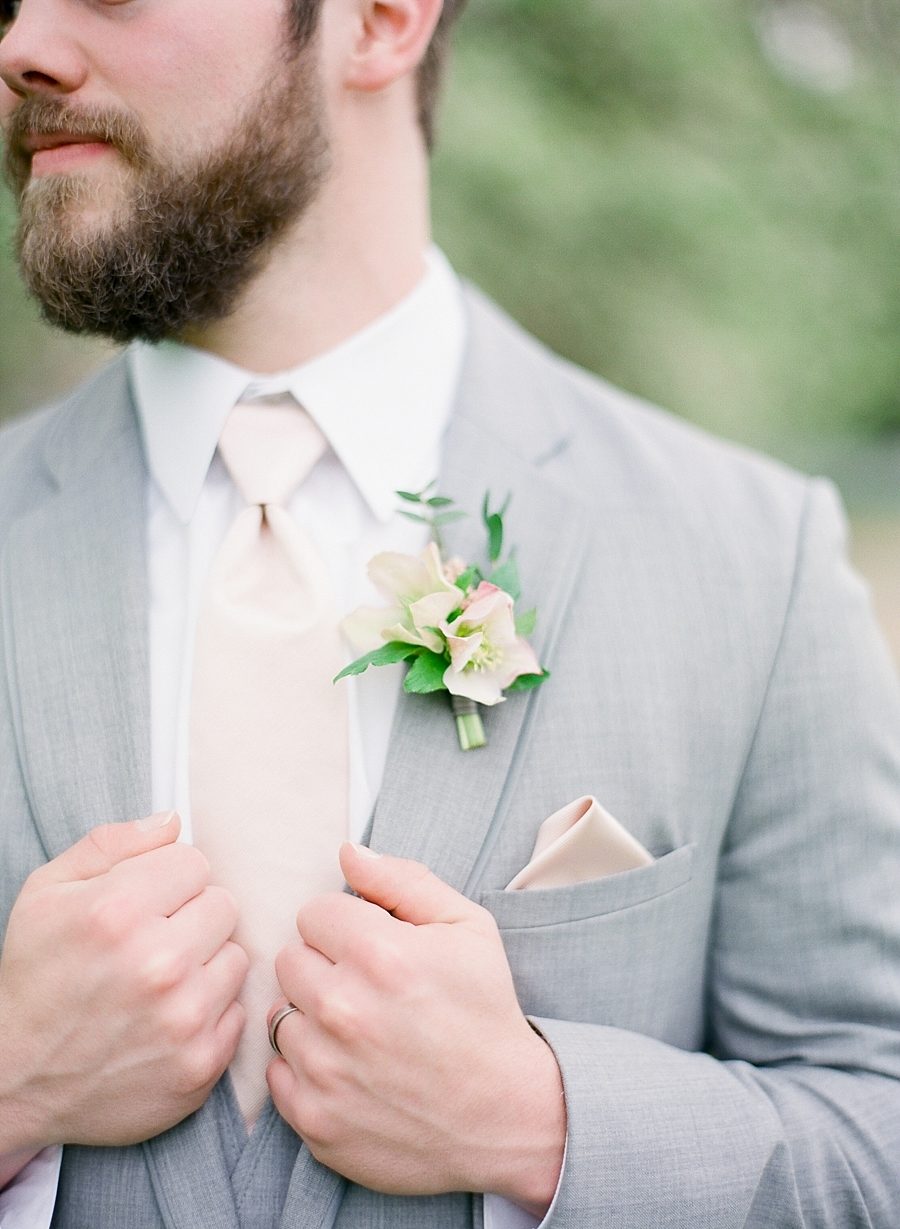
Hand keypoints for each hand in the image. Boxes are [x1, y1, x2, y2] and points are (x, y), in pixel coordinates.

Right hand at [0, 813, 247, 1154]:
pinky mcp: (200, 1063)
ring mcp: (183, 1018)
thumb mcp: (47, 892)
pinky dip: (209, 1012)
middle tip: (153, 942)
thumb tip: (173, 821)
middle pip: (224, 905)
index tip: (145, 903)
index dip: (168, 879)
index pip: (194, 862)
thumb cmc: (35, 977)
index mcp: (119, 911)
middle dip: (191, 917)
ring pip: (236, 955)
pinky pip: (237, 1009)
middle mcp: (158, 963)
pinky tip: (167, 1017)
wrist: (15, 1080)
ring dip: (205, 964)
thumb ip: (112, 843)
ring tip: (159, 981)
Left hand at [267, 843, 565, 1215]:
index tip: (370, 947)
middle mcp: (343, 1009)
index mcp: (380, 954)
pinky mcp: (314, 1119)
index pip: (313, 913)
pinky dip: (306, 1069)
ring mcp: (325, 1070)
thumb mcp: (467, 928)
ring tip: (360, 1032)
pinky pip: (277, 1071)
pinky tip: (350, 1069)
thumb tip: (346, 853)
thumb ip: (402, 880)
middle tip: (366, 989)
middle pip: (289, 960)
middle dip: (324, 966)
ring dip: (312, 1018)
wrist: (505, 1116)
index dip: (344, 925)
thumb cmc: (484, 1013)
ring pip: (279, 1015)